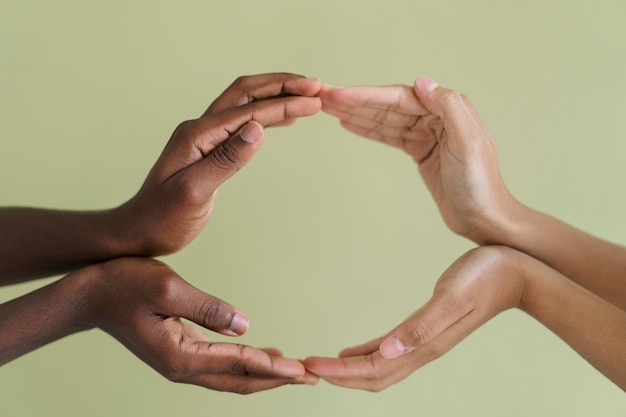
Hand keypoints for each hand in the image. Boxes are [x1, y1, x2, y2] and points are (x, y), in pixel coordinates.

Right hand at [79, 257, 316, 393]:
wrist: (90, 295)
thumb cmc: (124, 285)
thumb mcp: (168, 288)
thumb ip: (208, 309)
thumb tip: (245, 326)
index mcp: (180, 355)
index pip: (238, 364)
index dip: (273, 367)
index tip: (302, 371)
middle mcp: (182, 368)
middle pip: (239, 380)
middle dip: (276, 380)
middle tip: (311, 378)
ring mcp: (180, 364)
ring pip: (231, 376)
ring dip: (264, 375)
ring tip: (295, 371)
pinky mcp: (180, 353)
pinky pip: (221, 366)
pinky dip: (246, 364)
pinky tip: (264, 356)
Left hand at [117, 73, 321, 254]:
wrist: (140, 231)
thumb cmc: (163, 218)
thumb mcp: (194, 192)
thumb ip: (226, 159)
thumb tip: (259, 129)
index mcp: (198, 134)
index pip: (249, 111)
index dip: (284, 104)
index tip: (315, 101)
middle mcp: (200, 128)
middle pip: (246, 92)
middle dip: (283, 86)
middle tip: (316, 86)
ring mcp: (204, 136)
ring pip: (245, 104)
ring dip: (276, 97)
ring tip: (307, 97)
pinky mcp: (209, 149)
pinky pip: (242, 123)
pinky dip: (266, 116)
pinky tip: (283, 121)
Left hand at [304, 246, 524, 391]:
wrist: (515, 274)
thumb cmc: (486, 278)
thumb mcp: (452, 297)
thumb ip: (422, 327)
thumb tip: (388, 351)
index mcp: (425, 345)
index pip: (374, 369)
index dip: (341, 371)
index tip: (310, 365)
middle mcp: (422, 350)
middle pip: (373, 376)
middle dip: (338, 376)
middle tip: (303, 369)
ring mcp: (424, 343)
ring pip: (379, 367)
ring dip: (348, 369)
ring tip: (319, 364)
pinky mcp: (425, 331)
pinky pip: (388, 351)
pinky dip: (365, 355)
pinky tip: (350, 351)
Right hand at [319, 78, 517, 243]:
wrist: (485, 219)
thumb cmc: (480, 184)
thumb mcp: (469, 143)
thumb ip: (449, 107)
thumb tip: (421, 81)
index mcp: (448, 110)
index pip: (399, 98)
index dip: (367, 96)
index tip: (339, 95)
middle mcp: (436, 117)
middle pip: (388, 105)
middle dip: (355, 101)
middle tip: (323, 97)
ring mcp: (427, 135)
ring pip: (385, 120)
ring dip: (356, 113)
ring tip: (327, 107)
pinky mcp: (420, 152)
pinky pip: (390, 136)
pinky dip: (369, 129)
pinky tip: (348, 123)